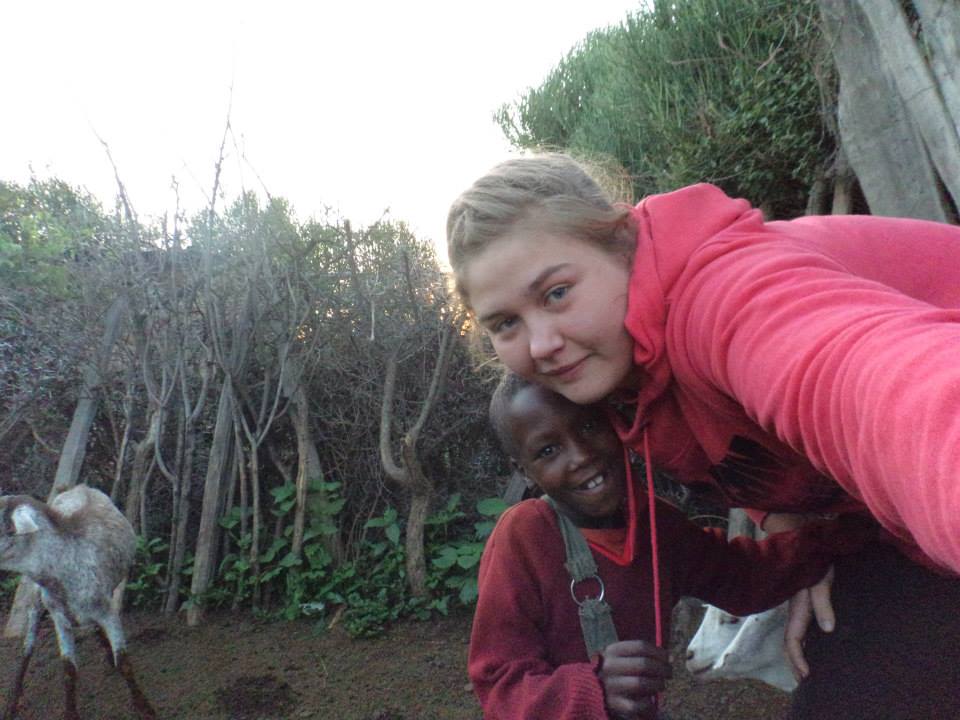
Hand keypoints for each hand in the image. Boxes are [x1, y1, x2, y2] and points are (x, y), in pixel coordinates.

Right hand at [598, 640, 670, 719]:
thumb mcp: (623, 658)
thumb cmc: (616, 672)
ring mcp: (611, 686)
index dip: (659, 652)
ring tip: (660, 685)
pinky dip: (649, 704)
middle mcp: (609, 667)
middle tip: (669, 673)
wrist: (592, 692)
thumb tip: (669, 657)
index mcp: (612, 651)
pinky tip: (650, 702)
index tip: (667, 658)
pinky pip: (639, 704)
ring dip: (657, 684)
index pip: (641, 646)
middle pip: (644, 664)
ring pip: (642, 683)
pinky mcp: (614, 705)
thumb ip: (643, 655)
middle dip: (662, 669)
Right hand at [785, 564, 834, 680]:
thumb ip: (822, 603)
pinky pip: (799, 627)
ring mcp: (797, 607)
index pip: (792, 640)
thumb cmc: (813, 561)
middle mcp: (795, 611)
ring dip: (797, 653)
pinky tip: (811, 644)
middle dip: (794, 662)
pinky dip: (802, 641)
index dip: (797, 659)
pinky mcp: (803, 602)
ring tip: (805, 668)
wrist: (804, 541)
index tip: (806, 677)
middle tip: (803, 681)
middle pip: (790, 642)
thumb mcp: (820, 581)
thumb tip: (827, 629)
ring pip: (794, 635)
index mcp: (797, 610)